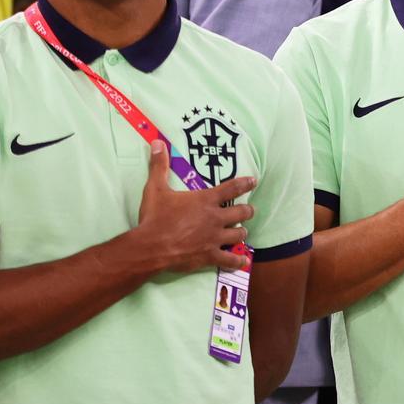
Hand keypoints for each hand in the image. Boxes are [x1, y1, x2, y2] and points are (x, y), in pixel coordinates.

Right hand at [135, 141, 255, 273]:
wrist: (150, 246)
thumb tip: (157, 142)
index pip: (231, 188)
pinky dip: (237, 261)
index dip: (245, 183)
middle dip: (247, 211)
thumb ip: (159, 165)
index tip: (254, 181)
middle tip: (248, 210)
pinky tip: (242, 261)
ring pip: (239, 235)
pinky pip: (230, 260)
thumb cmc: (154, 216)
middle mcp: (215, 218)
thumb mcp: (155, 188)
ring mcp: (214, 238)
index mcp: (206, 200)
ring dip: (241, 232)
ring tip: (241, 232)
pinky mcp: (210, 255)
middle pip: (242, 212)